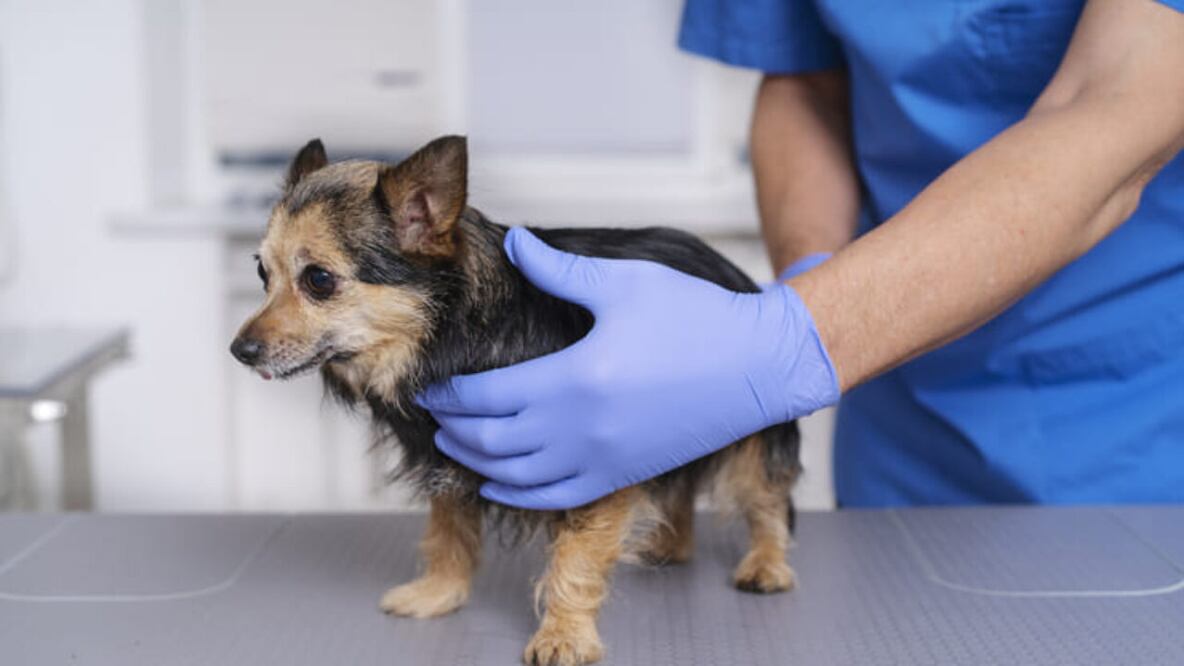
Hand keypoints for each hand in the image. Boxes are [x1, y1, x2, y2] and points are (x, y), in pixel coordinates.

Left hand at [418, 228, 838, 509]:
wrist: (757, 368)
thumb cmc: (695, 319)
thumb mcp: (624, 283)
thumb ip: (561, 268)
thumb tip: (516, 241)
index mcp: (574, 378)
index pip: (487, 396)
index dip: (451, 393)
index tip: (430, 384)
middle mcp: (581, 428)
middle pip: (491, 440)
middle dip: (453, 428)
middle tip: (431, 413)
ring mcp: (602, 458)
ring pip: (515, 475)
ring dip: (476, 462)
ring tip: (453, 445)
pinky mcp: (621, 475)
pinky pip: (555, 497)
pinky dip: (516, 494)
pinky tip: (496, 484)